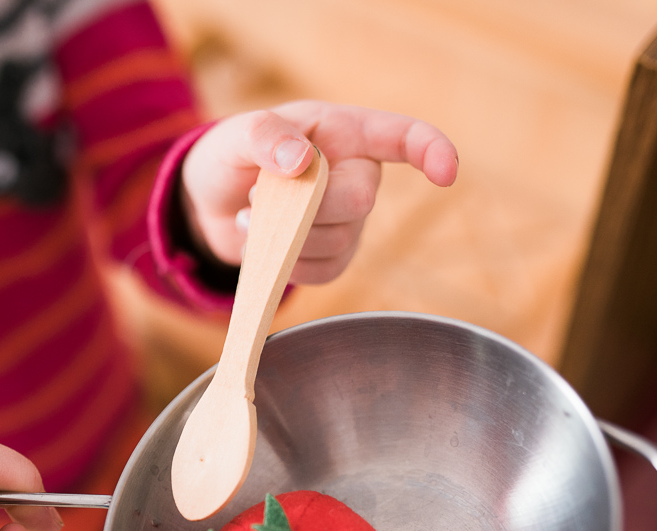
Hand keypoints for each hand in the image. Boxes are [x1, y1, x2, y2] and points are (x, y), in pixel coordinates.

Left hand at [180, 100, 457, 284]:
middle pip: (360, 200)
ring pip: (338, 240)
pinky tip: (261, 245)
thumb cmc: (232, 155)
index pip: (403, 136)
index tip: (446, 173)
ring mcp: (349, 219)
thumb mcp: (236, 134)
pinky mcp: (333, 255)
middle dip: (306, 206)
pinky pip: (325, 271)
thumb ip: (265, 136)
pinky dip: (287, 264)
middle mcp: (358, 173)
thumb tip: (301, 159)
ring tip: (249, 217)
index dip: (432, 151)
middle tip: (256, 194)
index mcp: (345, 131)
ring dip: (284, 236)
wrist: (210, 202)